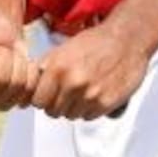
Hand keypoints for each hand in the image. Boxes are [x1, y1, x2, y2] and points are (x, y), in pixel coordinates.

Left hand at [30, 22, 149, 120]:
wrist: (128, 39)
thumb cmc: (96, 42)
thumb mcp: (63, 49)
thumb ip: (46, 69)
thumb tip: (29, 89)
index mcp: (58, 68)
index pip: (38, 101)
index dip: (43, 98)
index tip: (48, 94)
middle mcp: (72, 83)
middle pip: (52, 111)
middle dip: (57, 104)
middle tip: (67, 93)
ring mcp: (90, 95)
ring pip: (70, 116)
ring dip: (74, 107)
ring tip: (84, 90)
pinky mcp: (106, 103)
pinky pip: (88, 117)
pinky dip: (90, 109)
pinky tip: (96, 93)